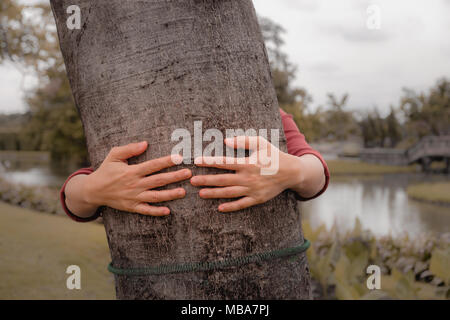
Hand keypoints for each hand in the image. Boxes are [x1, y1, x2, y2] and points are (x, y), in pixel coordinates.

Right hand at [83, 141, 191, 215]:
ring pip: (155, 196)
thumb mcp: (114, 155)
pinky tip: (168, 211)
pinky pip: (146, 210)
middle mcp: (135, 184)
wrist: (93, 191)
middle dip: (174, 177)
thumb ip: (129, 149)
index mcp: (132, 171)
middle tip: (189, 173)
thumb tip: (145, 143)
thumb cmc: (106, 170)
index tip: (179, 158)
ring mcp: (134, 197)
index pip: (153, 165)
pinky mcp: (132, 207)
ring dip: (170, 195)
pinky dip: (156, 211)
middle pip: (158, 180)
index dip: (166, 161)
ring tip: (183, 192)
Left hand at [190, 136, 305, 212]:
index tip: (196, 161)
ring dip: (214, 193)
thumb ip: (243, 141)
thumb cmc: (273, 155)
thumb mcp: (260, 143)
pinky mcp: (257, 198)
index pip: (224, 163)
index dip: (209, 161)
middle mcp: (248, 177)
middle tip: (192, 181)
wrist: (291, 172)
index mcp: (247, 163)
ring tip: (200, 193)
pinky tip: (219, 208)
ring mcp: (252, 189)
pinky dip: (230, 207)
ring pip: (229, 193)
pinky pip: (241, 204)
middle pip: (222, 180)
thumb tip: (226, 140)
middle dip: (206, 180)